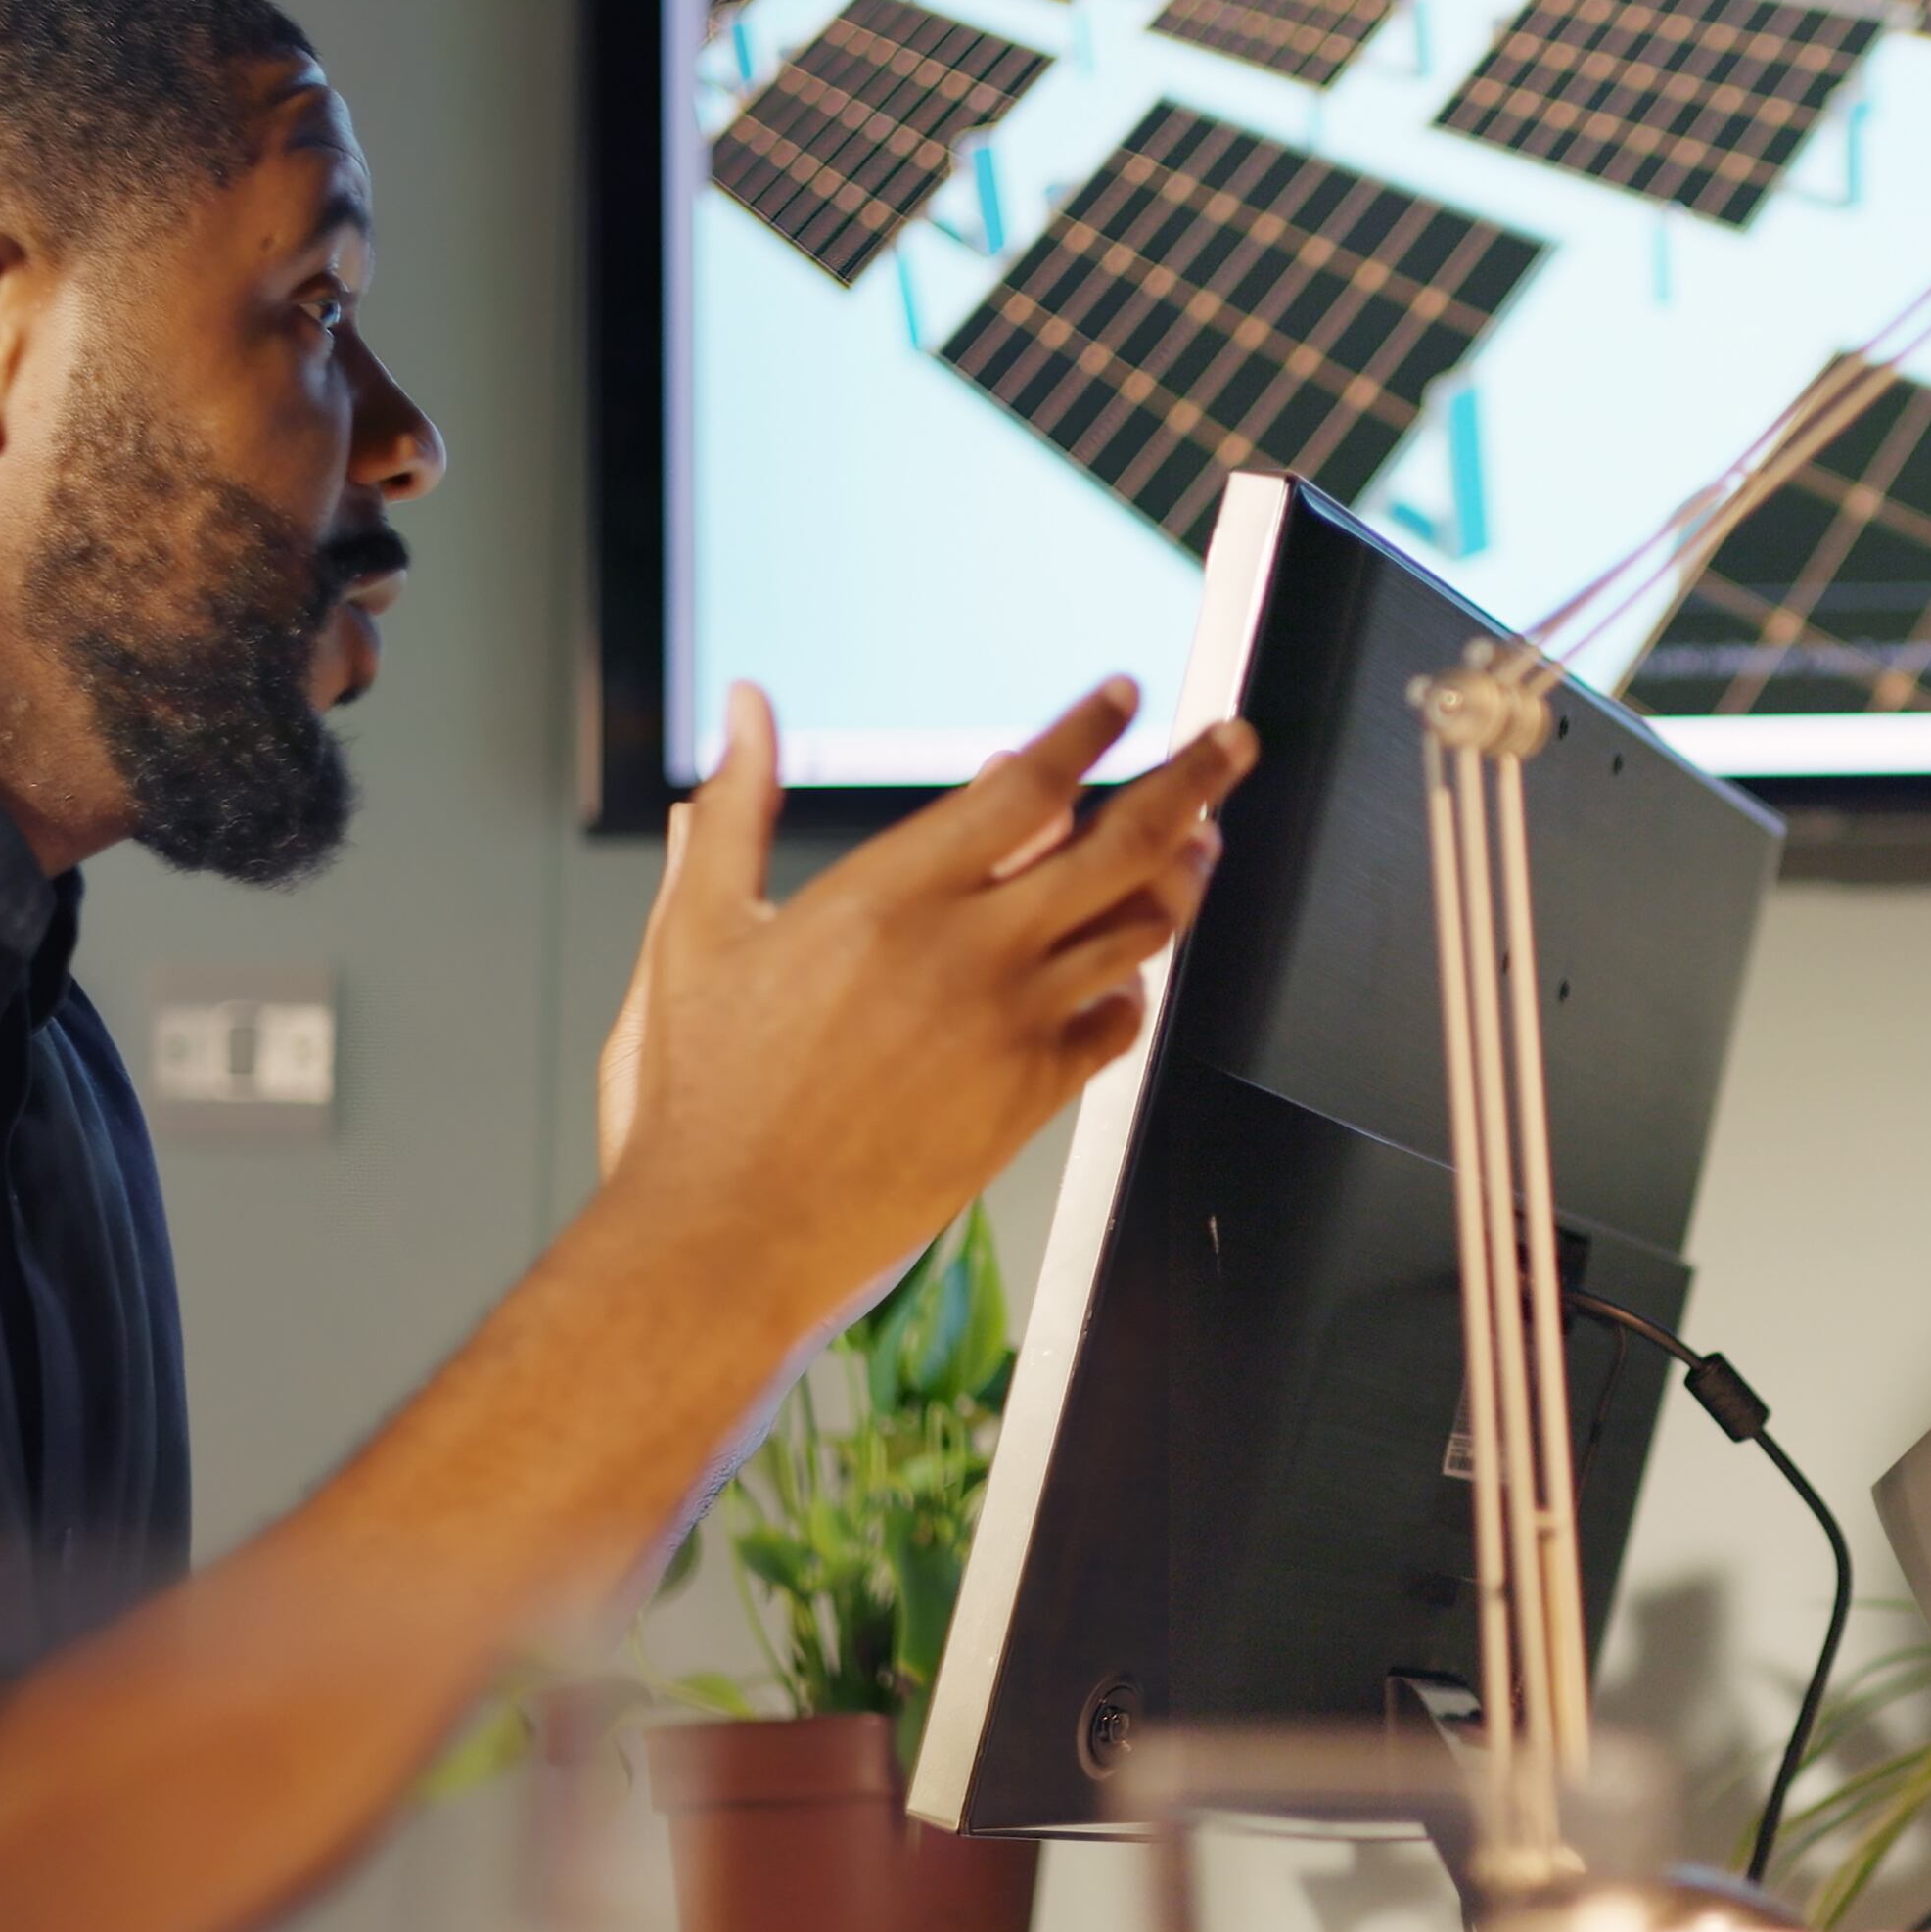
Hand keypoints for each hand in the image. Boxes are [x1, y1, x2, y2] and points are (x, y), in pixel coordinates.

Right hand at [601, 679, 1253, 1326]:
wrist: (728, 1234)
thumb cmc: (702, 1093)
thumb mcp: (699, 931)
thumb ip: (737, 808)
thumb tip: (745, 707)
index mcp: (892, 895)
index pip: (1027, 784)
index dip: (1087, 730)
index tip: (1121, 697)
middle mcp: (970, 952)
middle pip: (1124, 843)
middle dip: (1192, 780)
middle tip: (1231, 743)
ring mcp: (1012, 1027)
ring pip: (1138, 931)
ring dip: (1180, 877)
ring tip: (1201, 841)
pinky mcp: (1030, 1098)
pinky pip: (1117, 1026)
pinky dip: (1132, 987)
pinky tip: (1126, 971)